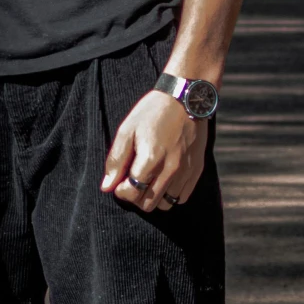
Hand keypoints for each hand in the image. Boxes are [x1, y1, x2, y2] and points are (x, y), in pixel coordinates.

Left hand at [101, 91, 206, 213]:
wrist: (186, 98)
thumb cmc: (152, 112)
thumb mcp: (127, 130)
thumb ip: (116, 160)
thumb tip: (107, 187)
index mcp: (150, 159)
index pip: (131, 193)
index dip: (121, 191)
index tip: (120, 181)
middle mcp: (170, 169)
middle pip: (147, 204)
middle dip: (135, 196)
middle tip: (133, 180)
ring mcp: (185, 172)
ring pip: (165, 205)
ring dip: (153, 197)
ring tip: (148, 181)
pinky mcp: (196, 170)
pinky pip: (182, 198)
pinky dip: (170, 194)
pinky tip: (163, 179)